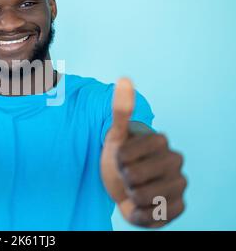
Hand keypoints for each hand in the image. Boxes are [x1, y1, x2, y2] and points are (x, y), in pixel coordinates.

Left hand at [101, 78, 186, 226]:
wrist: (124, 186)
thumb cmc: (120, 159)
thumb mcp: (115, 136)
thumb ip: (120, 111)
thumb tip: (124, 79)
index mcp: (161, 141)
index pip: (126, 156)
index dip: (117, 160)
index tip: (122, 158)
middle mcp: (175, 161)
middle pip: (135, 179)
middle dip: (124, 179)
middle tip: (128, 175)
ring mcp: (179, 185)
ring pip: (143, 198)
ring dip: (132, 196)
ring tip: (135, 189)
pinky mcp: (179, 206)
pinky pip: (154, 216)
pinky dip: (141, 213)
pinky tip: (143, 204)